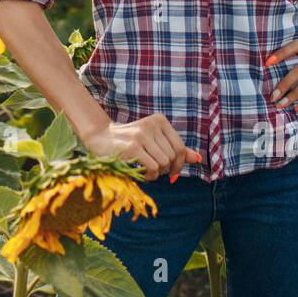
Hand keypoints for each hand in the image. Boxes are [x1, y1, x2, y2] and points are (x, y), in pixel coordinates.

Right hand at [81, 114, 202, 182]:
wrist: (99, 138)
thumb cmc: (129, 142)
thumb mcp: (154, 142)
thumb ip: (175, 149)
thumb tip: (198, 159)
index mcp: (159, 120)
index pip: (180, 148)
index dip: (179, 165)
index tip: (172, 174)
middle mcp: (151, 125)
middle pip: (172, 157)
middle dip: (165, 169)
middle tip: (153, 171)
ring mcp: (142, 135)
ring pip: (163, 163)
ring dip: (156, 174)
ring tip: (146, 171)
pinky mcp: (133, 147)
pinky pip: (153, 168)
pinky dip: (149, 176)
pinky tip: (141, 173)